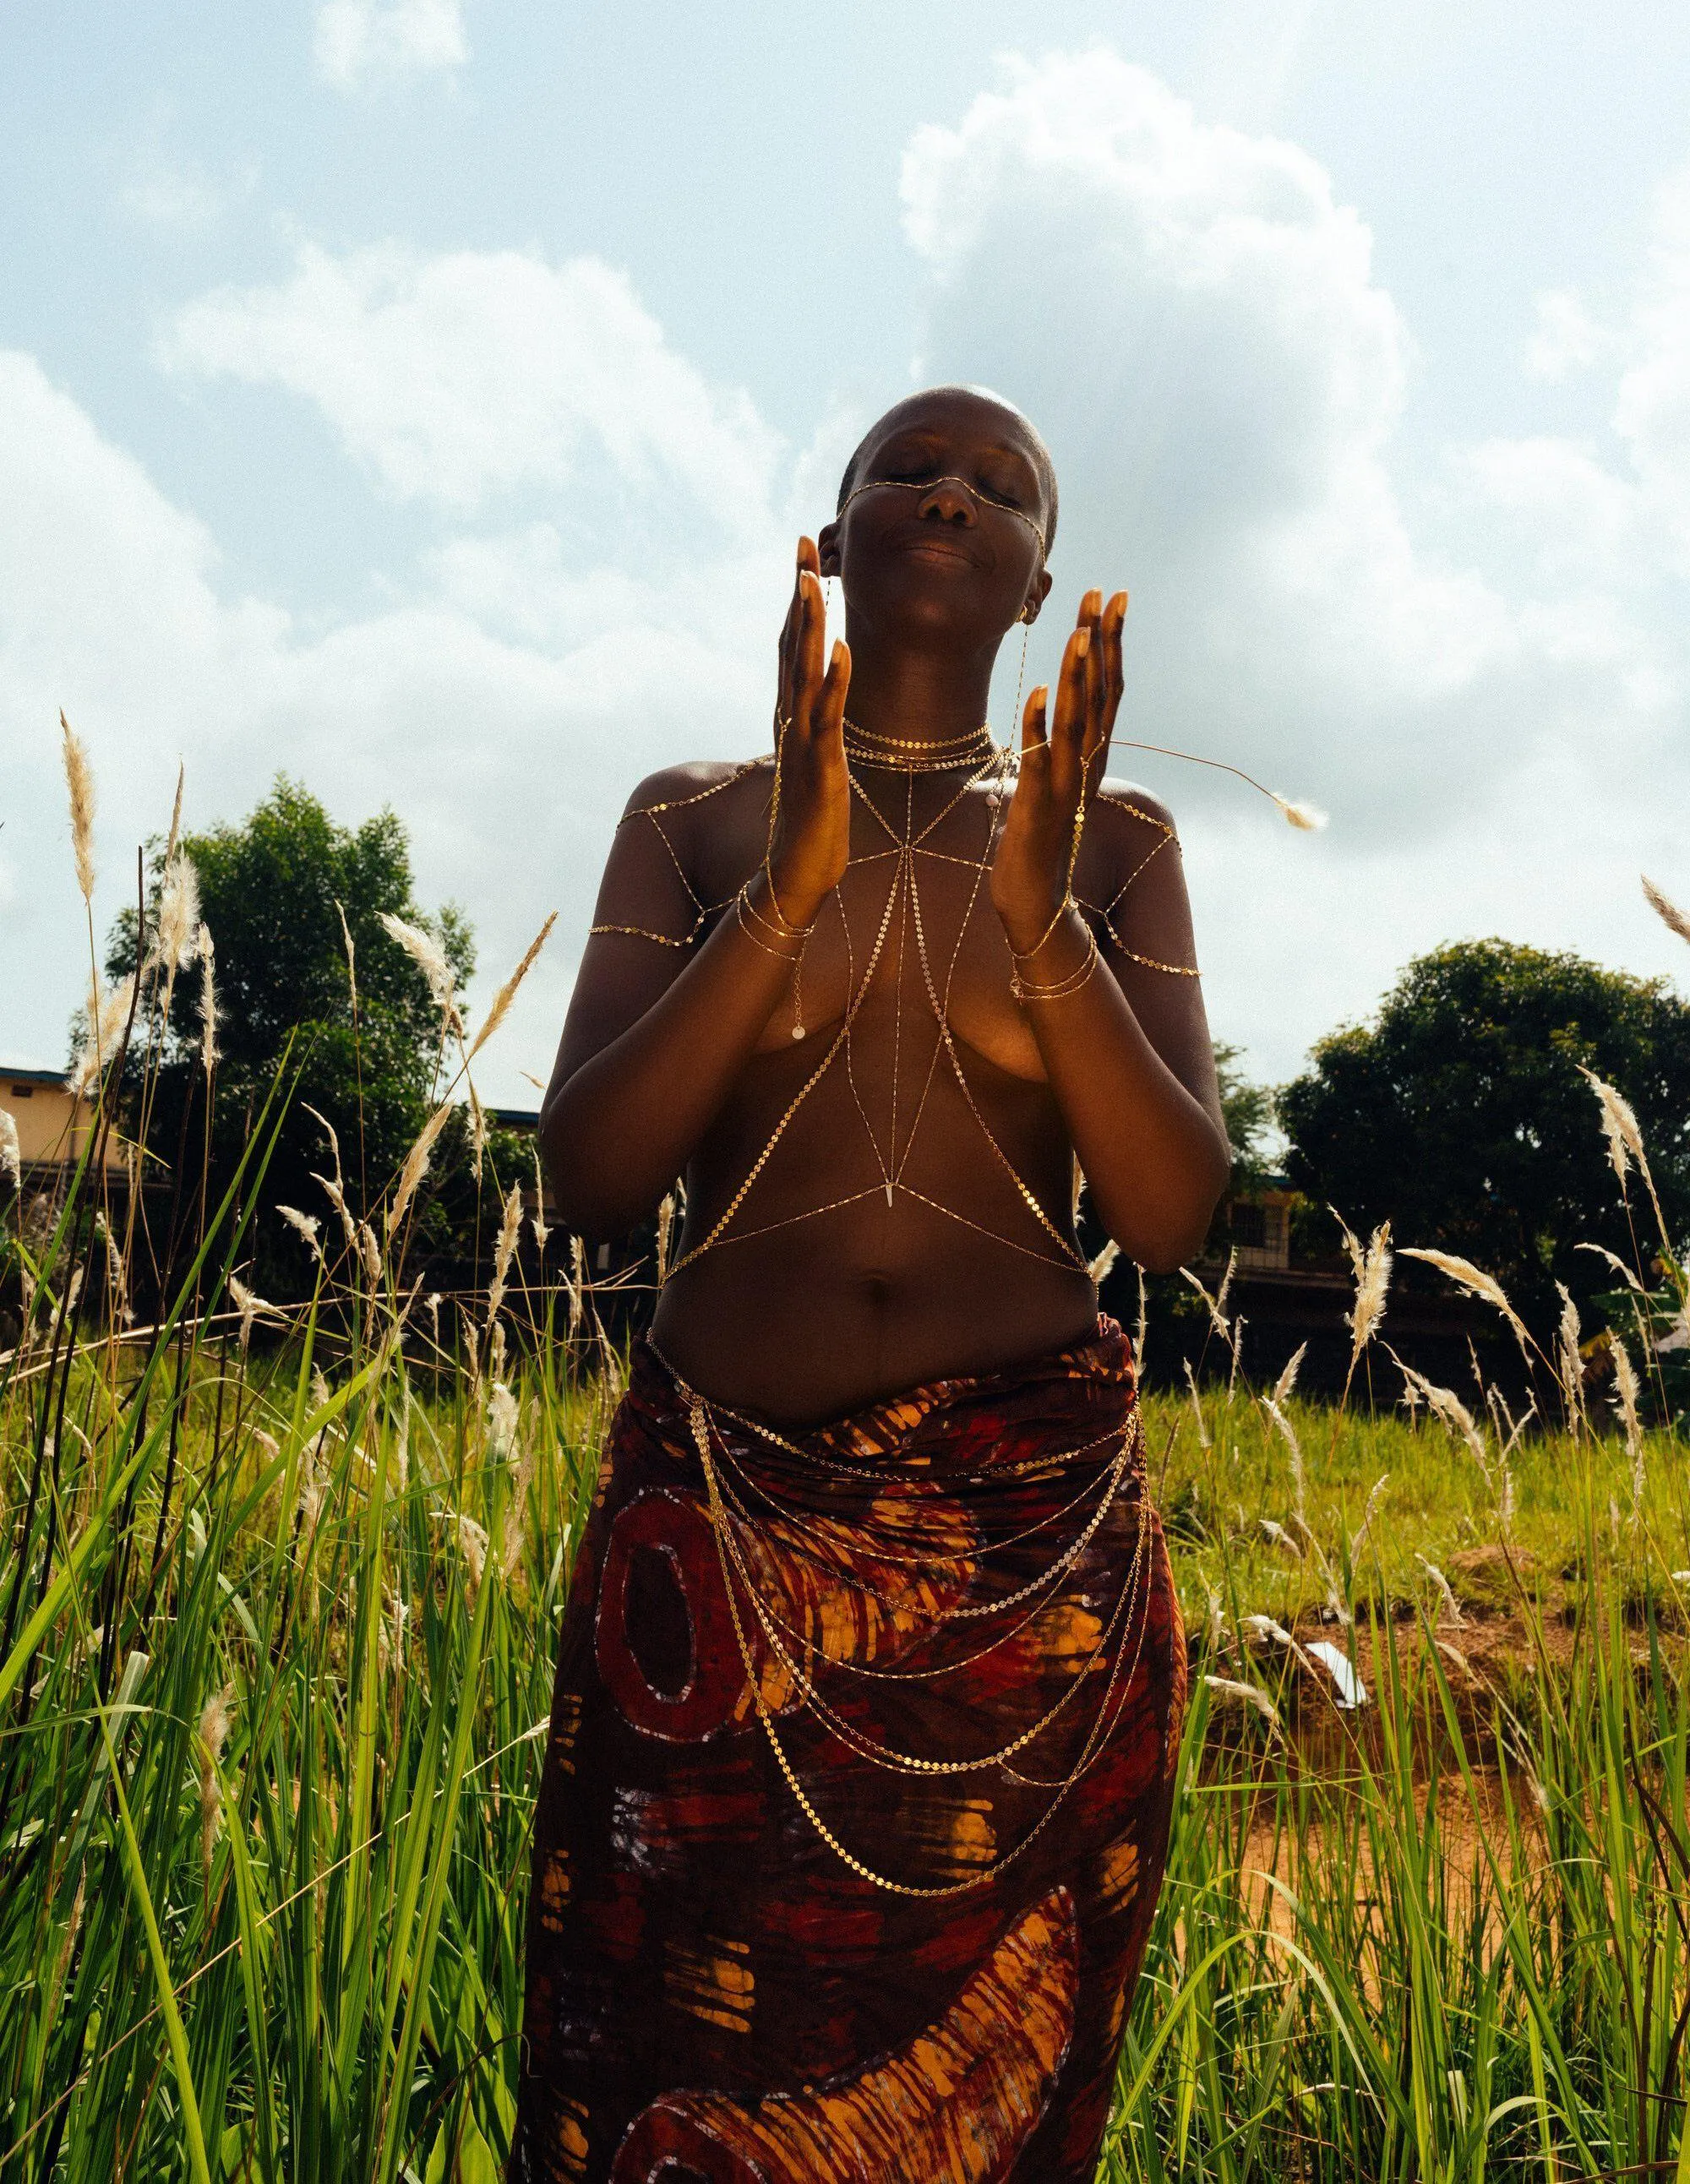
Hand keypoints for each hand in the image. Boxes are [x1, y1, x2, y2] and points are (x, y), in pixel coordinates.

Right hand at [767, 538, 851, 927]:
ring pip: (803, 673)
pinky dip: (832, 683)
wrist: (798, 874)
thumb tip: (824, 690)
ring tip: (813, 581)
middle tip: (804, 543)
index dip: (799, 599)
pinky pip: (826, 718)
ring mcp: (803, 742)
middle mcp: (792, 720)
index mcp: (795, 715)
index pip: (794, 645)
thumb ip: (816, 720)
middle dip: (800, 593)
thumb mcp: (817, 759)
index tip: (806, 555)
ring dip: (807, 625)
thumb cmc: (813, 820)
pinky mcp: (820, 768)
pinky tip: (839, 650)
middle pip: (792, 644)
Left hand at [991, 589, 1126, 954]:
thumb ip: (1064, 741)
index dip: (1112, 642)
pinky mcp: (1037, 807)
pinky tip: (1033, 696)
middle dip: (1101, 642)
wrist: (1036, 898)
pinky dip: (1038, 729)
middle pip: (1099, 694)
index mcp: (1092, 754)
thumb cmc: (1041, 836)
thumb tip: (1059, 701)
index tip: (1112, 597)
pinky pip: (1037, 762)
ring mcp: (1064, 785)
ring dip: (1077, 678)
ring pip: (1076, 723)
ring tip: (1077, 635)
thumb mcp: (1058, 779)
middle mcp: (1086, 765)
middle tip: (1101, 593)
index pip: (1109, 687)